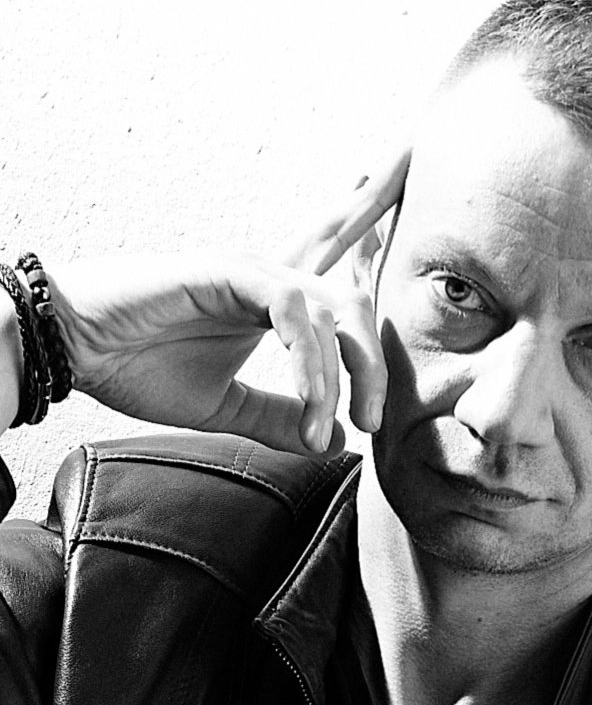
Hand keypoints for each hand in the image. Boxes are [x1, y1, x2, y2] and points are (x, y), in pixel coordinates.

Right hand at [45, 151, 407, 456]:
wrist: (72, 352)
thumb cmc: (137, 366)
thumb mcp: (224, 405)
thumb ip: (278, 417)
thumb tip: (333, 438)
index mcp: (273, 306)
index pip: (337, 288)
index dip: (377, 265)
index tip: (406, 268)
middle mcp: (271, 281)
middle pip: (350, 304)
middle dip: (373, 365)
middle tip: (371, 421)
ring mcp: (251, 271)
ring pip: (328, 311)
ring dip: (338, 377)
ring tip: (329, 429)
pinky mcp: (227, 270)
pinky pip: (290, 309)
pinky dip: (306, 359)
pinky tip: (309, 399)